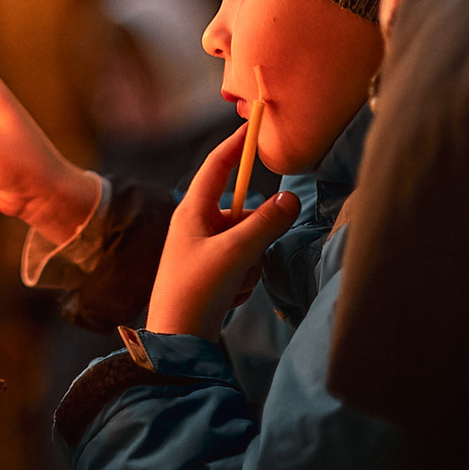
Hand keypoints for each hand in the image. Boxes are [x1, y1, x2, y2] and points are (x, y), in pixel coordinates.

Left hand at [144, 123, 299, 339]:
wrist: (176, 342)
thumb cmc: (197, 291)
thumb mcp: (235, 254)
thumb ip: (265, 225)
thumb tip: (291, 199)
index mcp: (192, 211)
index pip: (217, 166)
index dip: (237, 146)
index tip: (255, 127)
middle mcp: (196, 225)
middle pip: (243, 212)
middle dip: (254, 237)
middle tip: (245, 259)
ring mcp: (205, 250)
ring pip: (248, 242)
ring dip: (250, 264)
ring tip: (232, 284)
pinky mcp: (213, 272)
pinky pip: (244, 264)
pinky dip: (244, 280)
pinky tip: (229, 297)